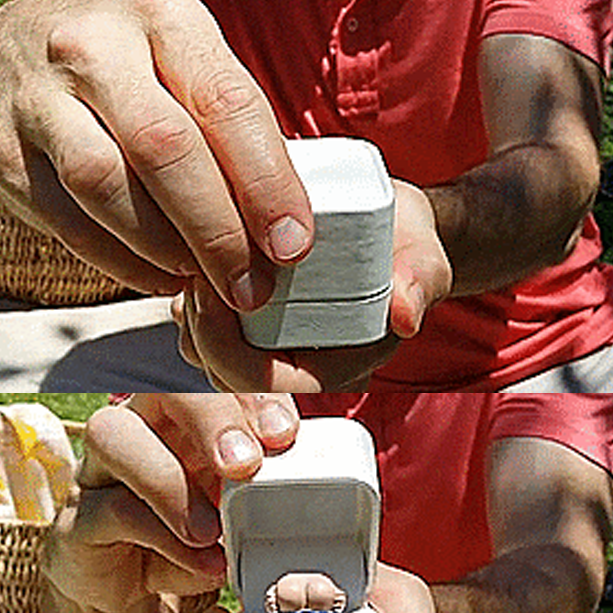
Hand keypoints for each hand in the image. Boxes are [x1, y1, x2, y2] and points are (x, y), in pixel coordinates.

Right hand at [0, 0, 313, 305]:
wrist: (17, 46)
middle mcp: (93, 49)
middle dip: (218, 233)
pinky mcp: (6, 156)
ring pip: (109, 188)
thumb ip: (230, 131)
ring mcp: (39, 101)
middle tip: (250, 285)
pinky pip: (70, 225)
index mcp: (162, 18)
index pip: (225, 104)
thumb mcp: (185, 65)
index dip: (265, 183)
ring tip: (205, 281)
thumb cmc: (127, 65)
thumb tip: (279, 223)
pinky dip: (124, 264)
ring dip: (168, 250)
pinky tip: (160, 277)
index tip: (291, 243)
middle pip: (165, 151)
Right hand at [39, 394, 298, 612]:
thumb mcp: (239, 510)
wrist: (135, 589)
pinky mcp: (79, 518)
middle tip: (247, 463)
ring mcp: (102, 469)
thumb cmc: (193, 535)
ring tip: (212, 529)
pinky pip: (109, 509)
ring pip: (113, 433)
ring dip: (169, 480)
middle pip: (162, 389)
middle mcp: (142, 428)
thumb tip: (314, 494)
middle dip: (210, 418)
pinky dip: (160, 535)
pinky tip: (200, 558)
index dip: (249, 396)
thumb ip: (267, 493)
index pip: (214, 381)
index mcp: (187, 417)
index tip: (285, 431)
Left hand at [171, 181, 450, 390]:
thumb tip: (405, 312)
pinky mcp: (254, 322)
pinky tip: (191, 266)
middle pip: (227, 376)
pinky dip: (194, 304)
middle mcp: (298, 365)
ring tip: (190, 267)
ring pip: (209, 356)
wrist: (390, 230)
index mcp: (335, 366)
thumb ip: (421, 280)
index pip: (269, 382)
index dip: (230, 350)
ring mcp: (273, 346)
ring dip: (193, 318)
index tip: (214, 292)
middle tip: (194, 277)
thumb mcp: (422, 256)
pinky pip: (206, 330)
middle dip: (202, 332)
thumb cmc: (405, 245)